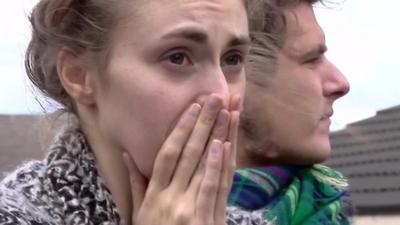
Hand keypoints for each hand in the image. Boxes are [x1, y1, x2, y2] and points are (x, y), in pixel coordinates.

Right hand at [123, 94, 240, 224]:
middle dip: (203, 123)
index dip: (181, 128)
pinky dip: (219, 165)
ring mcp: (190, 208)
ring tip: (226, 112)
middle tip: (215, 98)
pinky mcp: (208, 220)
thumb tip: (127, 155)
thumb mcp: (138, 214)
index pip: (168, 153)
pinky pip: (214, 188)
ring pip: (204, 165)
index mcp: (154, 195)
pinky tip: (224, 144)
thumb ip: (136, 184)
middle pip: (189, 153)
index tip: (193, 107)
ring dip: (217, 136)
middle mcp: (171, 197)